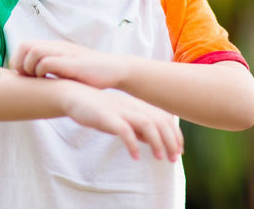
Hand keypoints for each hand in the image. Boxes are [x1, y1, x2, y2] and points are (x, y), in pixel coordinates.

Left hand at [10, 40, 126, 88]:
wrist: (115, 69)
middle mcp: (58, 47)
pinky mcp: (72, 63)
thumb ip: (53, 68)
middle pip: (26, 46)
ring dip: (29, 67)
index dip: (17, 60)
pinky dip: (42, 72)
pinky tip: (48, 81)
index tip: (22, 76)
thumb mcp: (68, 67)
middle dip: (19, 63)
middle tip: (26, 78)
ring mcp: (66, 53)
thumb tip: (34, 80)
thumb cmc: (91, 73)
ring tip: (37, 80)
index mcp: (55, 47)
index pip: (25, 45)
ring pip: (34, 52)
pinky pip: (48, 62)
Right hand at [58, 80, 183, 161]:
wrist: (75, 95)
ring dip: (156, 141)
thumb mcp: (123, 118)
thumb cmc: (99, 109)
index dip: (175, 134)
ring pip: (146, 123)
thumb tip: (153, 141)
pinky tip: (135, 156)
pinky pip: (124, 130)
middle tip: (174, 158)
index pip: (164, 118)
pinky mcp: (107, 116)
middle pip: (159, 120)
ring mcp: (121, 110)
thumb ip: (138, 128)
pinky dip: (132, 143)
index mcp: (138, 106)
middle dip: (170, 140)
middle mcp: (133, 106)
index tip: (179, 150)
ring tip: (160, 158)